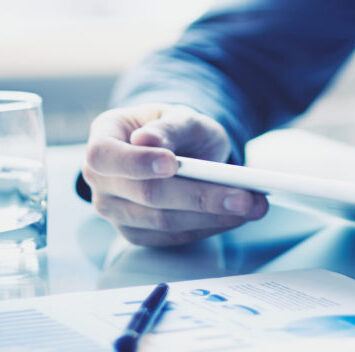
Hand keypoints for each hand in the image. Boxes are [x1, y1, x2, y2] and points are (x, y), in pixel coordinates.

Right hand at [81, 104, 267, 246]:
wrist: (179, 150)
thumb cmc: (175, 129)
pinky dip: (209, 226)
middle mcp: (101, 181)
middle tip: (243, 195)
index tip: (172, 164)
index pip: (104, 155)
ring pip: (163, 222)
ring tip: (253, 205)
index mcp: (102, 140)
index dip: (135, 163)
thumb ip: (168, 127)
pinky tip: (237, 215)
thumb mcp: (179, 116)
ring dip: (212, 216)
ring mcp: (116, 212)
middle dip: (197, 196)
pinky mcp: (138, 234)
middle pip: (144, 195)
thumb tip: (146, 141)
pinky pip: (173, 238)